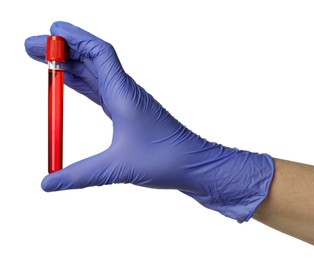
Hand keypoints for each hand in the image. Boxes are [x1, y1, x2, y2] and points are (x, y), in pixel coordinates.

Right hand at [25, 21, 273, 222]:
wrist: (194, 164)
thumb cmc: (165, 160)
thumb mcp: (118, 168)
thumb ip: (80, 175)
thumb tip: (47, 184)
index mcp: (124, 93)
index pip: (98, 52)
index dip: (74, 37)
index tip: (50, 31)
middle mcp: (126, 92)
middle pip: (90, 59)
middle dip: (61, 50)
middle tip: (31, 48)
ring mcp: (127, 101)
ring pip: (95, 73)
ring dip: (69, 65)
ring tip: (43, 62)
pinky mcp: (128, 113)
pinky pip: (100, 90)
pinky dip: (82, 83)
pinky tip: (69, 83)